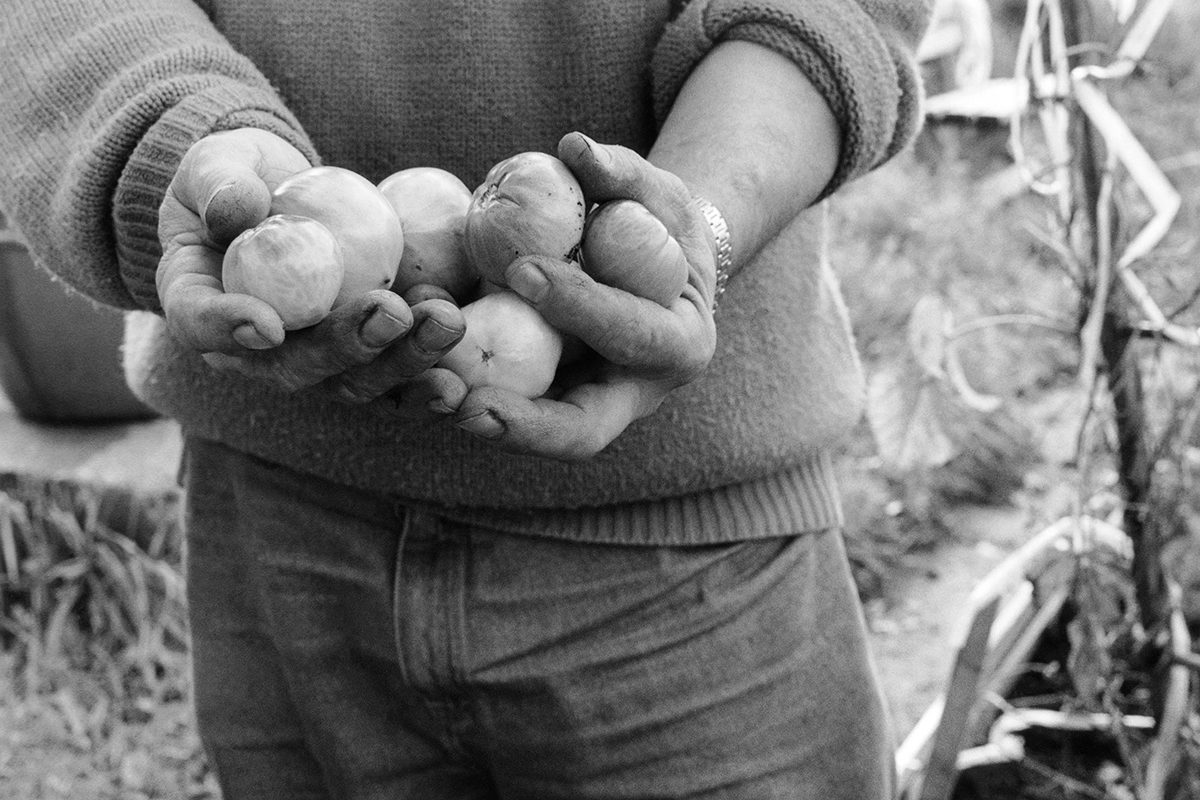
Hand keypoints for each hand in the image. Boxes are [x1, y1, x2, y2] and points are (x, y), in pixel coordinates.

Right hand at [156, 129, 466, 417]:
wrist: (279, 194)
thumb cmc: (234, 178)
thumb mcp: (215, 165)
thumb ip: (220, 184)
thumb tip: (239, 210)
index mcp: (199, 303)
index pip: (200, 324)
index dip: (228, 331)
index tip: (267, 326)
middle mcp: (256, 350)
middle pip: (297, 368)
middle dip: (350, 347)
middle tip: (393, 312)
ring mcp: (316, 358)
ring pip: (356, 381)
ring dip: (405, 362)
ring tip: (447, 325)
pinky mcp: (365, 354)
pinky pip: (397, 378)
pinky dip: (430, 379)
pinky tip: (465, 377)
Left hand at [451, 131, 717, 458]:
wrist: (664, 274)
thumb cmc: (662, 228)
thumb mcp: (658, 196)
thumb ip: (623, 175)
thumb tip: (574, 148)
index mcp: (680, 343)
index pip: (632, 334)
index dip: (581, 306)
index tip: (522, 268)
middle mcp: (638, 393)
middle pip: (585, 431)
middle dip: (529, 425)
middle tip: (469, 405)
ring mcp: (593, 408)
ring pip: (538, 437)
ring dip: (483, 423)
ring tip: (429, 396)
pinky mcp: (555, 405)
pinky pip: (512, 414)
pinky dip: (467, 401)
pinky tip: (421, 380)